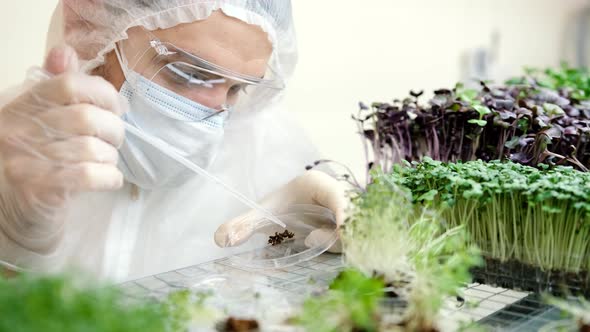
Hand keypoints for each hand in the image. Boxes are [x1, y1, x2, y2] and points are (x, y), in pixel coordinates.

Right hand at [0, 45, 125, 252]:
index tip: (116, 109)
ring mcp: (26, 159)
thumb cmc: (37, 158)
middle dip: (114, 130)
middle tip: (114, 141)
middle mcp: (19, 127)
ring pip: (91, 148)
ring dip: (110, 157)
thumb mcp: (41, 117)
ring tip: (106, 162)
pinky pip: (89, 176)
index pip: (71, 84)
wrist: (14, 210)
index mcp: (24, 103)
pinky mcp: (39, 189)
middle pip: (87, 117)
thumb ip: (56, 85)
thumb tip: (66, 51)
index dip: (105, 94)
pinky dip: (109, 177)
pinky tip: (109, 179)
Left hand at [214, 170, 348, 252]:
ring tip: (311, 240)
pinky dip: (345, 246)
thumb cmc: (284, 204)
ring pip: (358, 231)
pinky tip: (325, 245)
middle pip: (353, 218)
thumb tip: (221, 238)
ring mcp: (352, 210)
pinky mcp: (357, 224)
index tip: (337, 232)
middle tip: (313, 241)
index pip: (341, 199)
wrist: (298, 203)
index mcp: (321, 185)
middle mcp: (342, 194)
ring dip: (338, 242)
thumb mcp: (263, 213)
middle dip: (338, 235)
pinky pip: (360, 238)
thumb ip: (244, 224)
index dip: (344, 216)